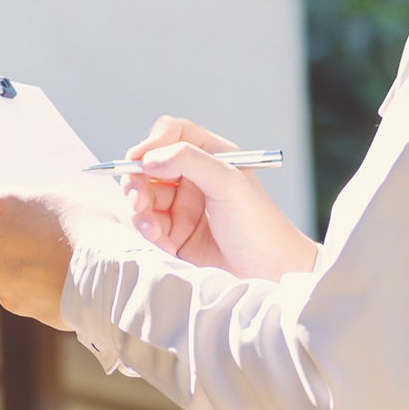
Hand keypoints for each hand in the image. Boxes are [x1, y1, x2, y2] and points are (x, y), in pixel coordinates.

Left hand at [0, 182, 115, 327]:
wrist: (105, 276)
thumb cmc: (90, 228)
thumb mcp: (62, 196)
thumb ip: (31, 202)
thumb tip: (25, 211)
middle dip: (4, 230)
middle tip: (37, 231)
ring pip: (0, 261)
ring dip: (18, 259)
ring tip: (54, 259)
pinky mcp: (8, 300)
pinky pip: (13, 286)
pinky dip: (28, 283)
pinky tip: (55, 278)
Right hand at [122, 116, 316, 280]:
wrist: (271, 274)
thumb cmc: (260, 226)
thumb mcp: (229, 184)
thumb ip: (190, 161)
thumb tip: (150, 157)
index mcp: (212, 155)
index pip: (172, 134)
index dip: (152, 143)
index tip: (137, 160)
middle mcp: (195, 177)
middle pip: (149, 167)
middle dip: (138, 183)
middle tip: (139, 203)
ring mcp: (183, 206)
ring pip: (143, 198)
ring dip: (141, 214)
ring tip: (155, 233)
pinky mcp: (176, 234)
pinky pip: (148, 227)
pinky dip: (149, 236)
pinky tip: (166, 247)